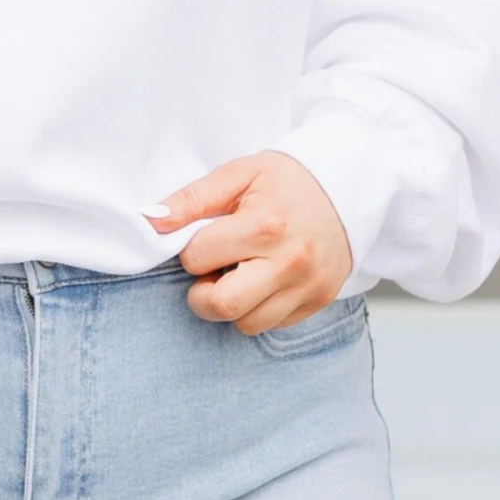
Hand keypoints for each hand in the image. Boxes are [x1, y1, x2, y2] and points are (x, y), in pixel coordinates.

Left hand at [146, 150, 351, 334]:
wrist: (349, 185)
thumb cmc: (287, 179)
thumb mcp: (238, 174)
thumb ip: (190, 200)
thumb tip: (149, 221)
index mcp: (265, 225)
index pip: (198, 258)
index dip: (192, 249)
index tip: (205, 237)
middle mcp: (290, 262)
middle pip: (222, 306)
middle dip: (201, 294)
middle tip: (210, 270)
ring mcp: (308, 286)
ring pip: (247, 324)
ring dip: (232, 304)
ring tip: (241, 271)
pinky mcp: (319, 300)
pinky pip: (273, 325)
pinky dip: (259, 308)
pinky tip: (263, 279)